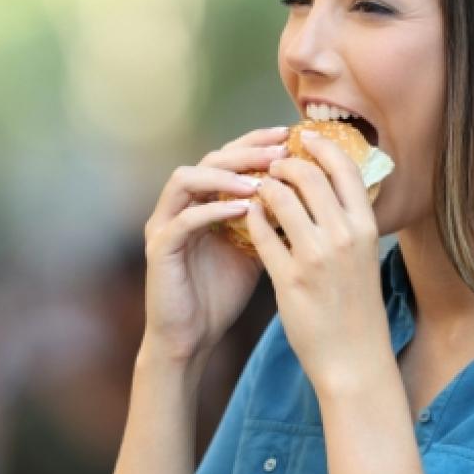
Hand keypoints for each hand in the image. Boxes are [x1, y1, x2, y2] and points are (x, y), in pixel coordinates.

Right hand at [140, 126, 289, 366]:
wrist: (193, 336)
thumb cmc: (223, 293)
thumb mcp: (256, 249)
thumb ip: (271, 220)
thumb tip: (314, 196)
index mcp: (205, 199)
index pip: (230, 156)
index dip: (258, 142)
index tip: (292, 137)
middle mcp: (182, 204)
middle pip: (210, 159)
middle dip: (246, 152)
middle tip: (280, 152)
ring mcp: (165, 223)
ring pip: (187, 179)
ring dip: (225, 176)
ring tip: (260, 181)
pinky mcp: (159, 248)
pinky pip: (183, 220)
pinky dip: (212, 210)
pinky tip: (242, 210)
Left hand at [245, 132, 391, 389]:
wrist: (354, 358)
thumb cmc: (358, 307)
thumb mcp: (364, 257)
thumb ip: (350, 222)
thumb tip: (332, 186)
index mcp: (366, 228)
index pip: (344, 168)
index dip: (323, 145)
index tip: (305, 137)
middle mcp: (343, 236)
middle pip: (308, 175)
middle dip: (285, 162)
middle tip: (273, 163)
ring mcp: (315, 257)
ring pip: (280, 198)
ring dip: (264, 186)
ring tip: (257, 187)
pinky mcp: (289, 278)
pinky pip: (261, 233)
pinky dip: (252, 217)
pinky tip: (249, 215)